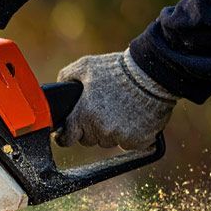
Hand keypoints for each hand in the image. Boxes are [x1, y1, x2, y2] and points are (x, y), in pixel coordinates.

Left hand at [56, 50, 177, 149]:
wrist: (152, 74)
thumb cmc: (117, 69)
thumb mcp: (85, 66)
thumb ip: (66, 77)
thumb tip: (58, 88)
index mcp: (82, 116)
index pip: (66, 139)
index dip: (66, 136)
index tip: (69, 132)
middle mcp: (99, 130)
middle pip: (88, 140)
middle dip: (90, 129)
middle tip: (101, 111)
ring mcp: (118, 137)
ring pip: (108, 142)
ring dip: (110, 132)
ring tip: (119, 111)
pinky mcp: (137, 140)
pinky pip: (128, 144)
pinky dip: (130, 135)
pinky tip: (133, 118)